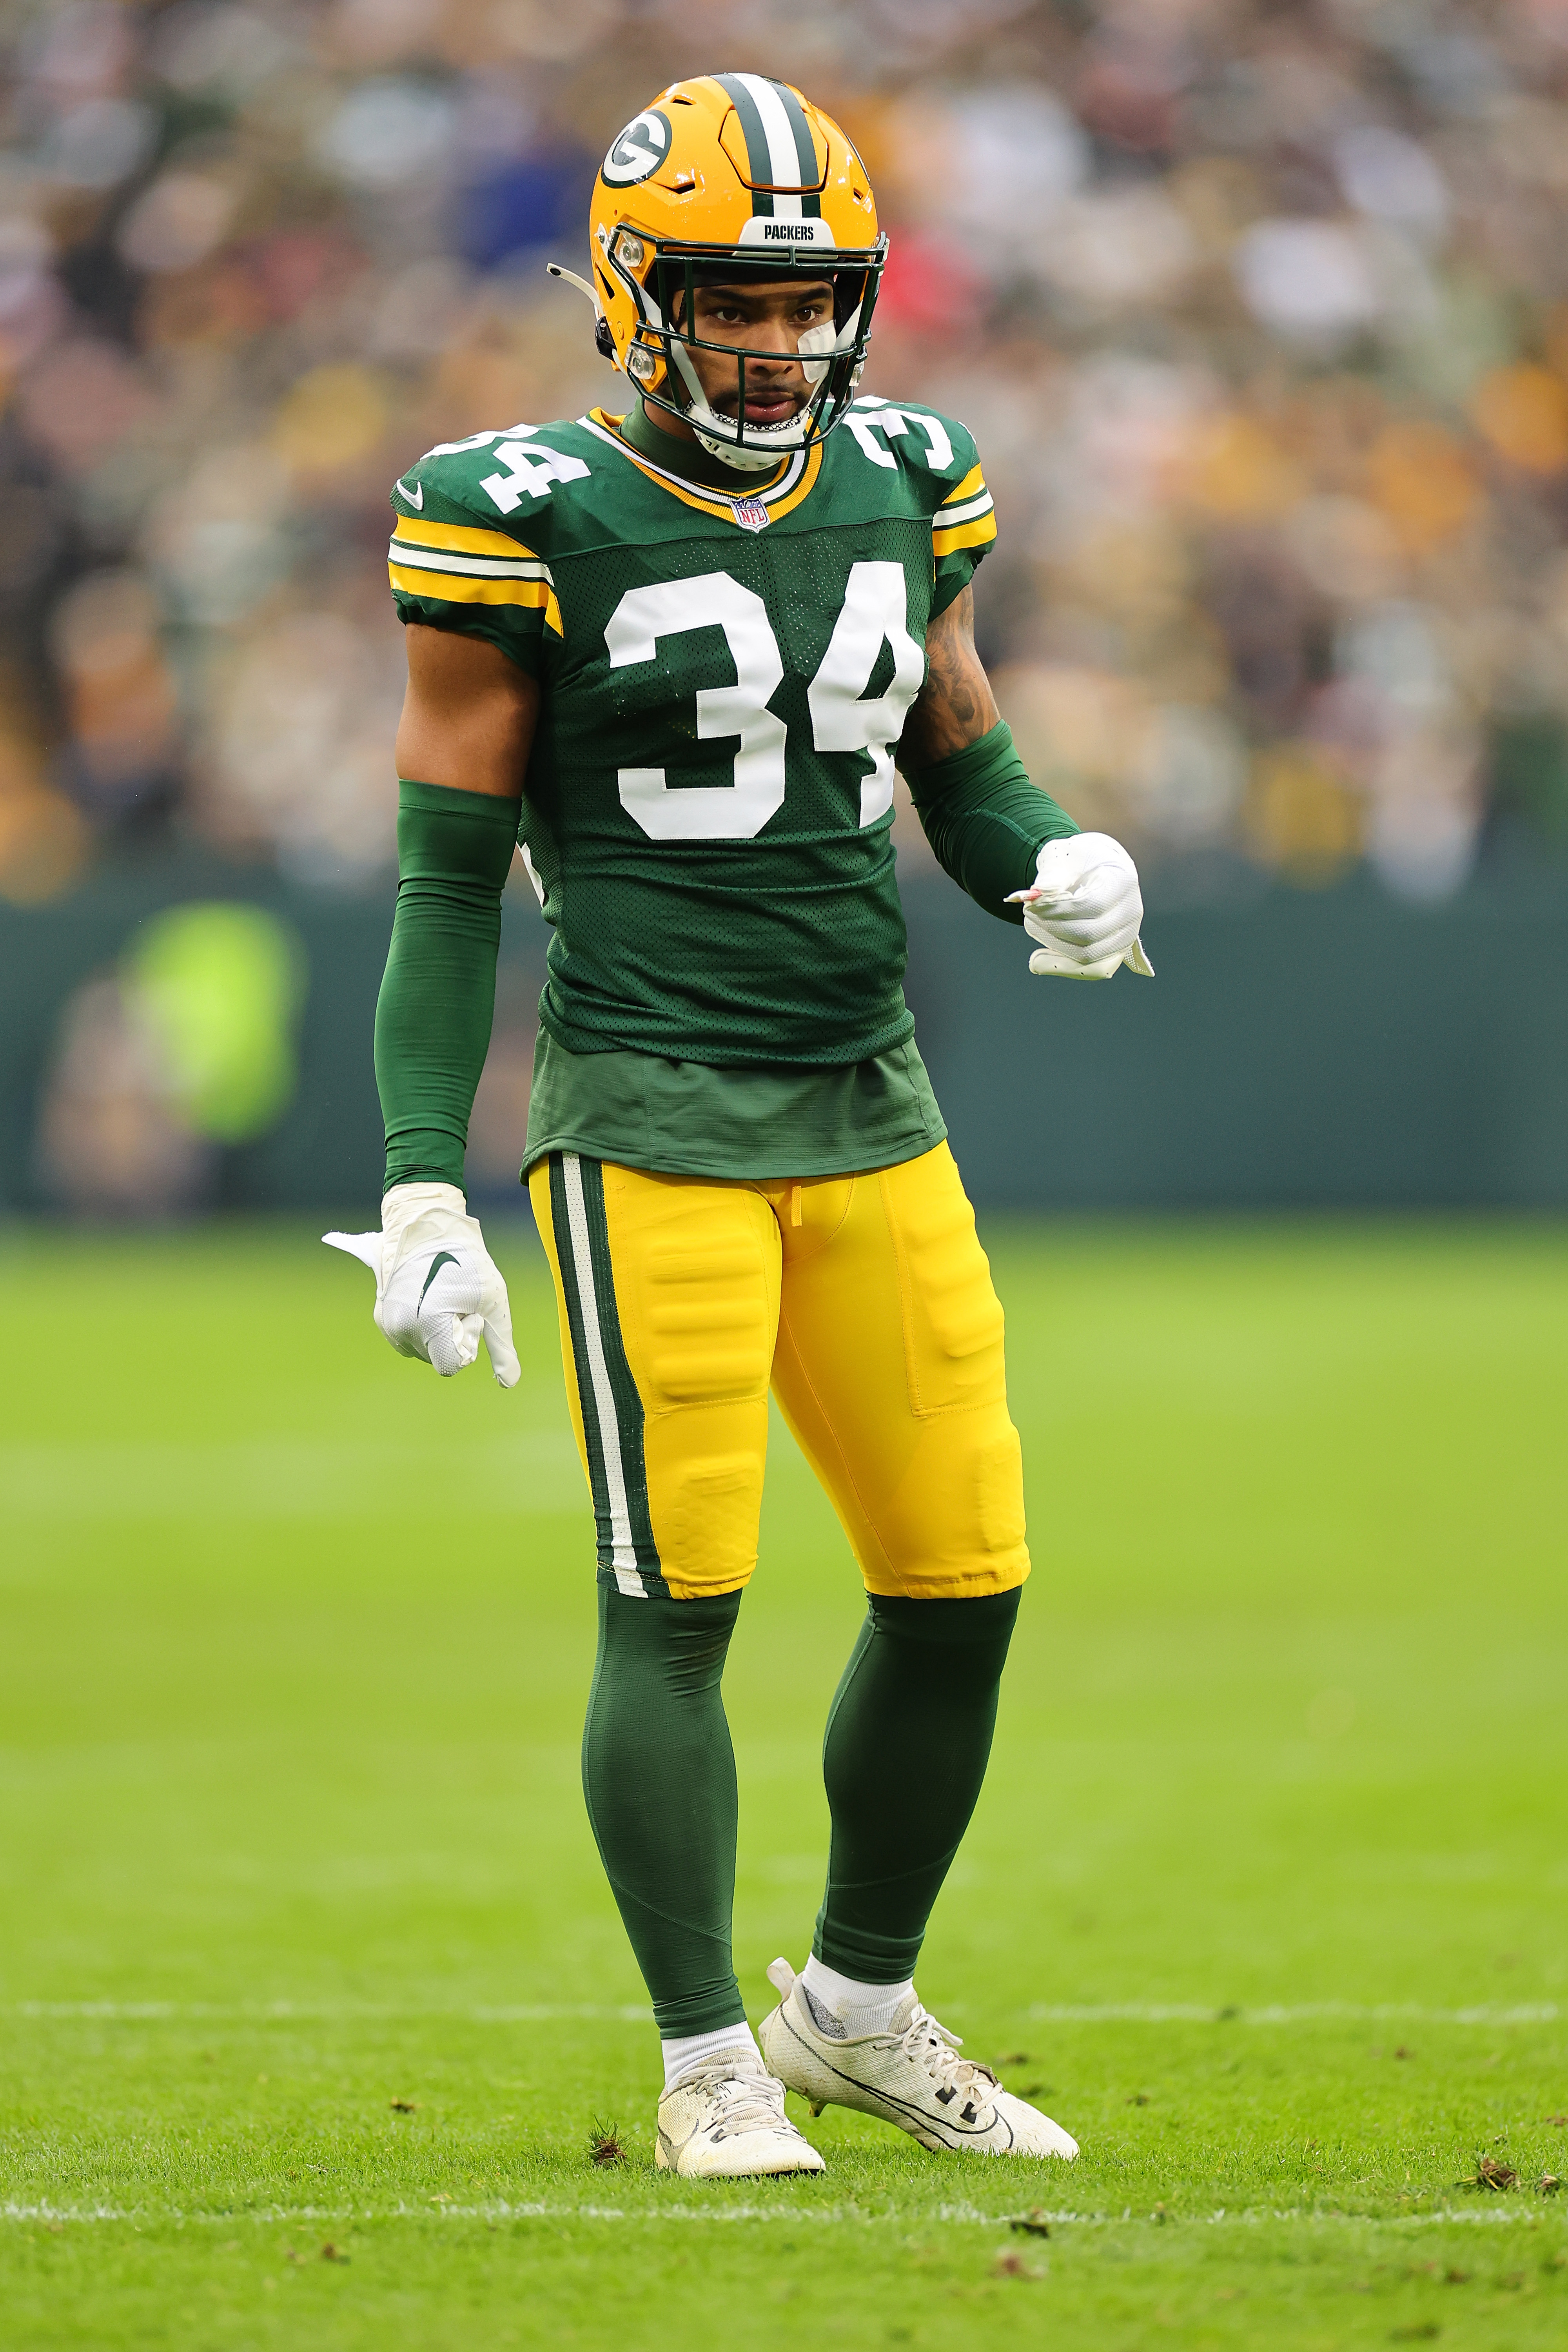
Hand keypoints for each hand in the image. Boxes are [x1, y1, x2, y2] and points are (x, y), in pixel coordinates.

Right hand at [323, 1182, 519, 1386]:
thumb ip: (501, 1347)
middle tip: (455, 1297)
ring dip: (437, 1331)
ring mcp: (387, 1324)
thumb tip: (509, 1384)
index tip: (469, 1310)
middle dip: (452, 1334)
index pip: (453, 1364)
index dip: (468, 1338)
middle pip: (437, 1358)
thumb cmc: (467, 1260)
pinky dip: (423, 1326)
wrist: (427, 1224)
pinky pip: (409, 1339)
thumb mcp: (493, 1303)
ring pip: (424, 1351)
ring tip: (440, 1294)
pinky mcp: (381, 1318)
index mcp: (428, 1325)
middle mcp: (401, 1328)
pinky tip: (428, 1297)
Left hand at [1007, 833, 1154, 979]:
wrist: (1095, 869)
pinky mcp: (1115, 953)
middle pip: (1088, 934)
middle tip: (1027, 914)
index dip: (1055, 909)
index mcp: (1123, 882)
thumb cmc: (1078, 860)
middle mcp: (1131, 912)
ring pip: (1088, 957)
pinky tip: (1037, 960)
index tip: (1029, 904)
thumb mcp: (1064, 855)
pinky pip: (1090, 971)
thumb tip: (1035, 894)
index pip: (1089, 905)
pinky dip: (1062, 967)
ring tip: (1031, 928)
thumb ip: (1052, 874)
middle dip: (1050, 927)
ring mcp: (1126, 936)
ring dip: (1053, 947)